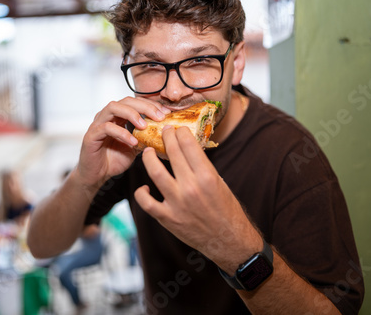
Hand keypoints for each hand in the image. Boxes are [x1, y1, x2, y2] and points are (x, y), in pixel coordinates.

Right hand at [76, 97, 169, 190]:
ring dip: (131, 114)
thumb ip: (145, 138)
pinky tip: (133, 142)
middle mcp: (107, 116)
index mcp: (118, 116)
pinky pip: (106, 127)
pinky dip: (121, 133)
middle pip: (126, 101)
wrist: (97, 175)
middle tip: (159, 116)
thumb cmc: (114, 159)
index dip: (151, 105)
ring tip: (144, 126)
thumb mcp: (135, 147)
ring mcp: (98, 124)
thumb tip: (164, 133)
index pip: (135, 102)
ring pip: (113, 107)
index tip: (166, 113)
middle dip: (144, 106)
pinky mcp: (91, 135)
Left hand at [134, 126, 261, 271]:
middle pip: (172, 153)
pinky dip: (142, 193)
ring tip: (147, 152)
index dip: (180, 133)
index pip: (188, 145)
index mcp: (207, 176)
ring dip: (149, 159)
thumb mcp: (220, 183)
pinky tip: (145, 188)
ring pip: (154, 173)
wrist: (228, 241)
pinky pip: (146, 202)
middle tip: (163, 133)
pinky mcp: (167, 218)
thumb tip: (187, 150)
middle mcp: (190, 188)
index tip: (177, 130)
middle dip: (166, 138)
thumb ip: (202, 167)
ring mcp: (176, 203)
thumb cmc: (227, 210)